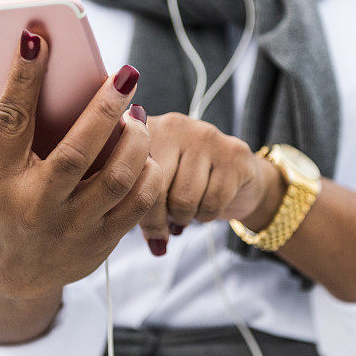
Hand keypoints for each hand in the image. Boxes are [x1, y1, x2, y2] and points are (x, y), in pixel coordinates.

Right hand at [0, 30, 161, 300]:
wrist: (17, 276)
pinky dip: (148, 174)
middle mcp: (36, 204)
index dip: (23, 77)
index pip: (11, 121)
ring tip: (138, 115)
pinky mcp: (100, 242)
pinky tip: (145, 154)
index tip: (37, 37)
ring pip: (117, 178)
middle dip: (104, 108)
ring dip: (135, 140)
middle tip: (126, 74)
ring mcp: (72, 226)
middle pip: (77, 151)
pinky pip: (137, 204)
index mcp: (0, 180)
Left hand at [138, 113, 284, 253]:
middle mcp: (174, 124)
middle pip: (155, 187)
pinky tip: (204, 208)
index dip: (129, 204)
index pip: (127, 172)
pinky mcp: (234, 153)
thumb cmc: (183, 181)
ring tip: (183, 213)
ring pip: (184, 199)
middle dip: (156, 220)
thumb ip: (129, 191)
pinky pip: (211, 203)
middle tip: (160, 231)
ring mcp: (206, 136)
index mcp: (144, 127)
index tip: (131, 221)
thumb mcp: (150, 180)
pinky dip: (205, 216)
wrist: (239, 175)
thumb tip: (116, 223)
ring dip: (182, 218)